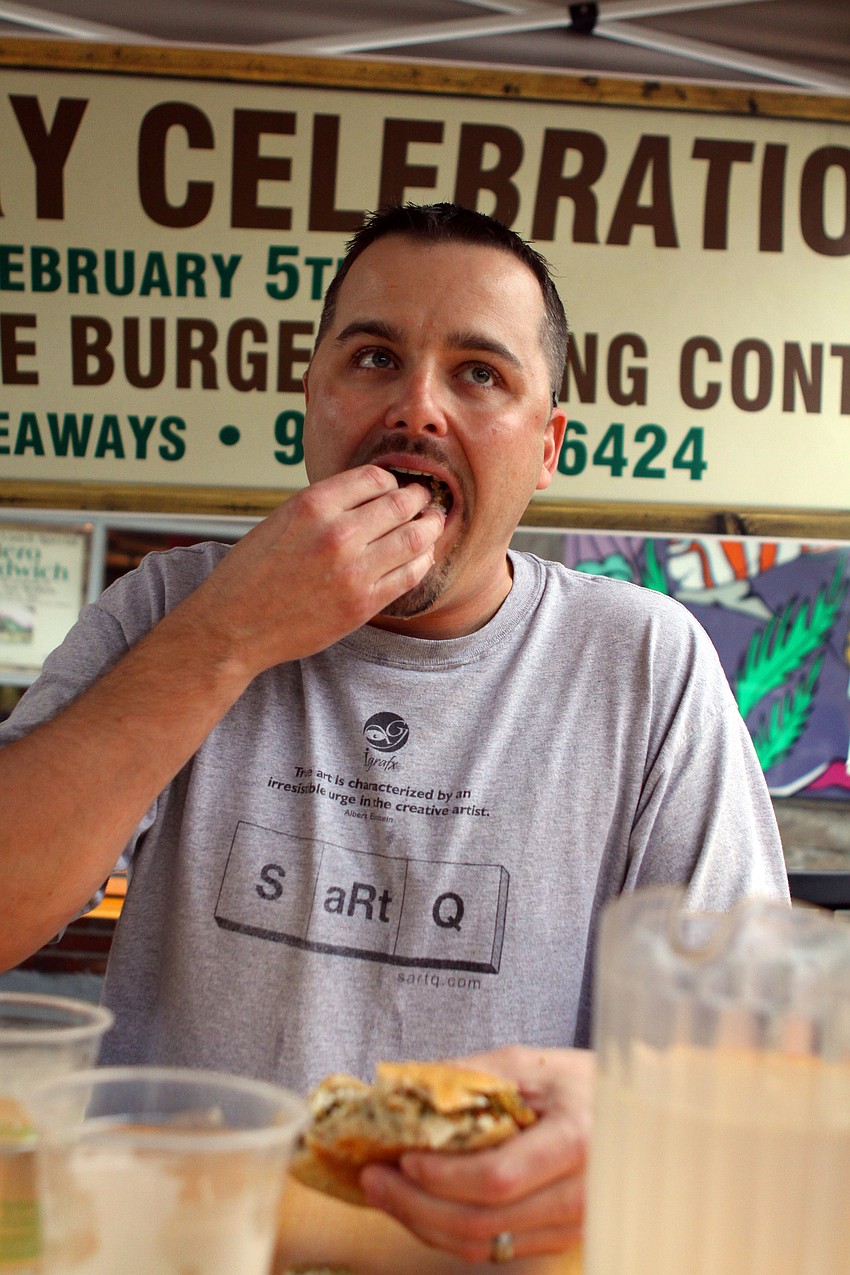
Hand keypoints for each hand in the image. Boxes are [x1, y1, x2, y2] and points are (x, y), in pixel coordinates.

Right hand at [182, 465, 444, 676]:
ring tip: (433, 523)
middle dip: (419, 498)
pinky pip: (410, 574)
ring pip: (415, 538)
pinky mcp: (362, 604)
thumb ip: (325, 506)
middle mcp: (337, 533)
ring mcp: (353, 571)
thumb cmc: (250, 573)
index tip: (395, 486)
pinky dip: (422, 560)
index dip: (391, 480)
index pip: (375, 477)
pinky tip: (422, 556)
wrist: (233, 625)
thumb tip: (369, 495)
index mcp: (313, 504)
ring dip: (430, 526)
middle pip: (401, 503)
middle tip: (425, 499)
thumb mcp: (281, 519)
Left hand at [359, 1045, 593, 1261]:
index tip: (402, 1158)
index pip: (496, 1179)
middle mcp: (578, 1197)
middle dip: (416, 1204)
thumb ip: (471, 1076)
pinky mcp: (558, 1240)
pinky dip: (448, 1231)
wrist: (634, 1116)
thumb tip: (405, 1088)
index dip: (443, 1177)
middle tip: (373, 1178)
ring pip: (483, 1245)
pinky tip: (420, 1206)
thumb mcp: (531, 1063)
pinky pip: (494, 1249)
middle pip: (482, 1221)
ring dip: (424, 1222)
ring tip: (385, 1192)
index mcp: (575, 1144)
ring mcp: (571, 1227)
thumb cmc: (582, 1082)